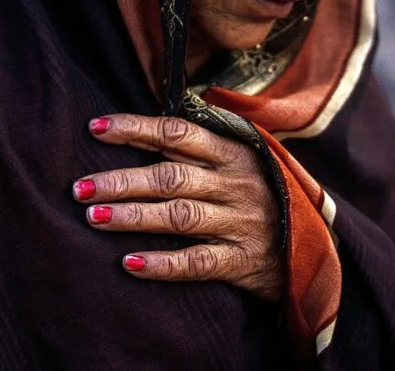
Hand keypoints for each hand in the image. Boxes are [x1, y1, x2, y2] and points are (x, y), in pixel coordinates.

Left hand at [73, 114, 283, 300]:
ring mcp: (239, 223)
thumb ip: (200, 149)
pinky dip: (163, 264)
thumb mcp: (241, 163)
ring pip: (178, 216)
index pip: (177, 133)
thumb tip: (142, 132)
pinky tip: (129, 264)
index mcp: (232, 153)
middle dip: (121, 181)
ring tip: (94, 217)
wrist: (315, 245)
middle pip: (169, 177)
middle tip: (80, 188)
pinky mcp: (242, 261)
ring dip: (133, 216)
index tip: (96, 129)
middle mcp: (234, 184)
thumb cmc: (263, 195)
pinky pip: (197, 262)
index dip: (135, 129)